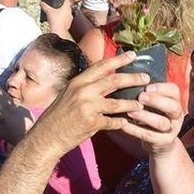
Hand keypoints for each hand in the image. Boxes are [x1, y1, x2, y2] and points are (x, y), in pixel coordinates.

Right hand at [32, 52, 148, 155]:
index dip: (119, 60)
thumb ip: (85, 87)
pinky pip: (113, 121)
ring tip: (142, 104)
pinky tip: (126, 123)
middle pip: (114, 81)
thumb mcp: (68, 95)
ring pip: (117, 102)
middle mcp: (83, 91)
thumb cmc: (57, 116)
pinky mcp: (91, 123)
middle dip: (133, 78)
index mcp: (78, 82)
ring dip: (132, 103)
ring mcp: (87, 107)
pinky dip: (121, 122)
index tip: (133, 55)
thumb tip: (103, 80)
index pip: (102, 66)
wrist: (46, 137)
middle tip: (146, 78)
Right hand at [41, 0, 73, 38]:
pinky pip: (66, 21)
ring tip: (57, 16)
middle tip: (57, 8)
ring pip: (67, 15)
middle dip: (62, 8)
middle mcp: (70, 13)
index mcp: (66, 8)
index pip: (67, 1)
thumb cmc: (55, 20)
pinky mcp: (69, 25)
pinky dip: (62, 21)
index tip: (61, 0)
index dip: (63, 0)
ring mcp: (70, 19)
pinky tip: (58, 22)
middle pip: (67, 8)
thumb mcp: (48, 11)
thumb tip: (41, 3)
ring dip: (63, 15)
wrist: (58, 31)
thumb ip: (45, 6)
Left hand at [121, 82, 183, 155]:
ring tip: (130, 111)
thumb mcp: (155, 103)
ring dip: (145, 116)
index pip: (174, 91)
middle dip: (156, 101)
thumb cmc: (153, 115)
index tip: (147, 86)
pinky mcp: (163, 142)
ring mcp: (172, 130)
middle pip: (172, 107)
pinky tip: (124, 125)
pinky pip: (149, 136)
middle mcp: (177, 115)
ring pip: (162, 123)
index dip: (162, 88)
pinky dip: (135, 130)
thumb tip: (129, 75)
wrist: (160, 142)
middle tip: (140, 97)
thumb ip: (148, 92)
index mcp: (175, 101)